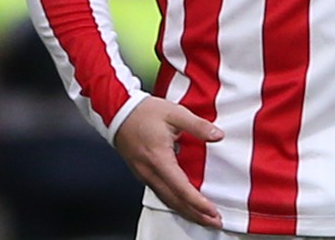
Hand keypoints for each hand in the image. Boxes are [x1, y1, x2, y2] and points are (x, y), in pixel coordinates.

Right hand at [112, 96, 224, 227]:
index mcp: (159, 158)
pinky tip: (183, 205)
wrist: (117, 111)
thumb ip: (197, 126)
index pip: (181, 188)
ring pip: (166, 200)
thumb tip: (217, 135)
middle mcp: (150, 171)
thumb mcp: (174, 113)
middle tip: (214, 222)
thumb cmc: (143, 112)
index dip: (198, 203)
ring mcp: (144, 174)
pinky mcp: (142, 173)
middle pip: (174, 201)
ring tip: (202, 218)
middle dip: (196, 215)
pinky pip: (159, 194)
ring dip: (186, 212)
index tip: (213, 211)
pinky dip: (174, 204)